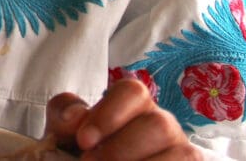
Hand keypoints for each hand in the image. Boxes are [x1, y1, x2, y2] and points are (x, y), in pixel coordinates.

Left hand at [45, 81, 201, 159]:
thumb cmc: (81, 149)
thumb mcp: (65, 130)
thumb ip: (65, 114)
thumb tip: (75, 116)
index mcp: (134, 103)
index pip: (133, 92)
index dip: (109, 115)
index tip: (83, 140)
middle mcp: (163, 124)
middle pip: (158, 124)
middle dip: (121, 149)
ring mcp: (180, 151)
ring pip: (180, 154)